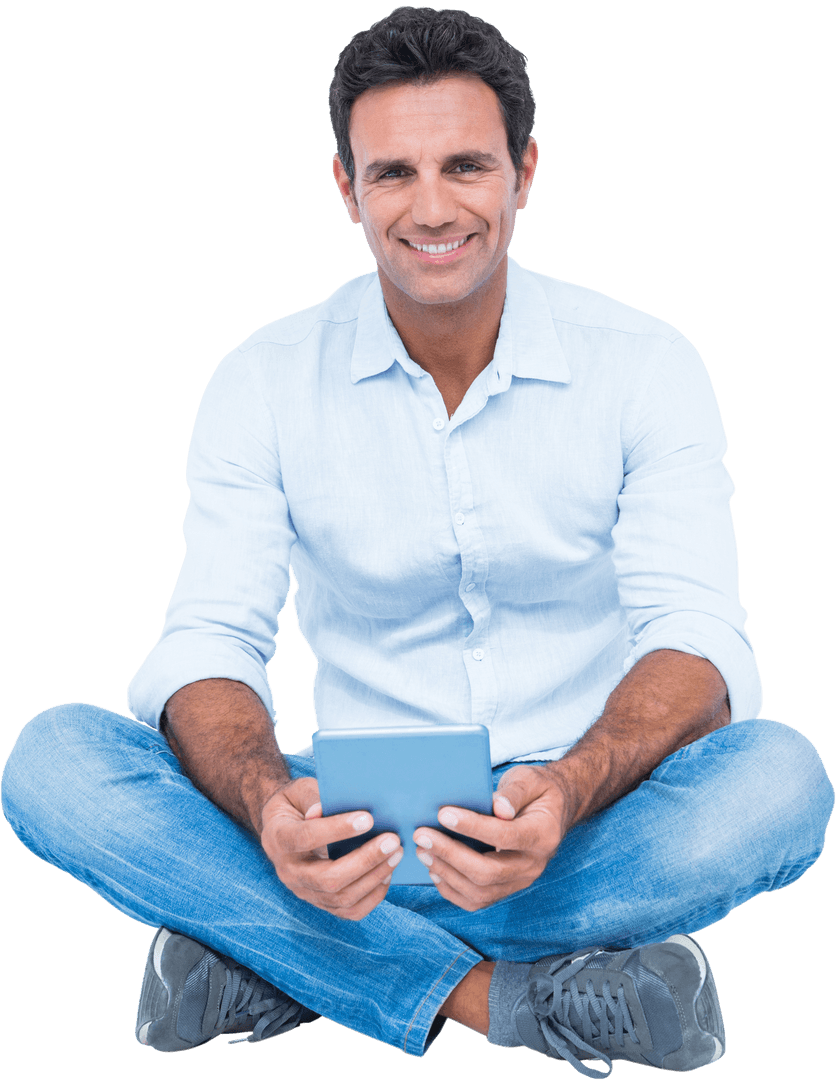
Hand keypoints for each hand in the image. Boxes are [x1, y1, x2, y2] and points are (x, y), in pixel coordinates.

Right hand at [260, 777, 402, 919]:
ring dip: (374, 877)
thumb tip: (329, 809)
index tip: (368, 818)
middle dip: (365, 860)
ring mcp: (304, 891)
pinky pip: (349, 910)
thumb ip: (313, 797)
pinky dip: (372, 895)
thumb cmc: (296, 804)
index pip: (306, 838)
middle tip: (392, 840)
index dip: (337, 829)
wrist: (283, 828)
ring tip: (396, 854)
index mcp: (278, 839)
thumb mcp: (299, 791)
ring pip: (341, 897)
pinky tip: (387, 874)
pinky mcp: (320, 902)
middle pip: (328, 878)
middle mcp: (289, 872)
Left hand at [412, 765, 568, 910]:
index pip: (505, 835)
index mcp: (543, 834)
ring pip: (479, 891)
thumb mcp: (530, 780)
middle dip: (450, 854)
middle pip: (488, 872)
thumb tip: (498, 808)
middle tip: (422, 835)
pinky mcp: (507, 889)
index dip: (473, 826)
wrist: (553, 811)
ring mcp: (520, 881)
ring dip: (446, 873)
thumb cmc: (537, 791)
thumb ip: (514, 792)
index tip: (443, 814)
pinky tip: (434, 869)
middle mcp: (533, 865)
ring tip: (422, 851)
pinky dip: (452, 889)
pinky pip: (477, 900)